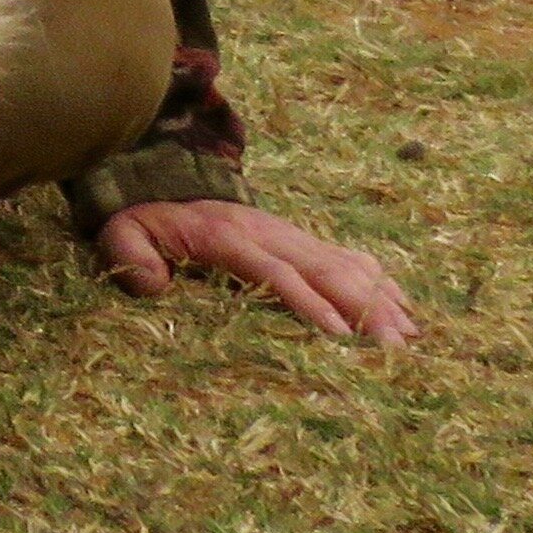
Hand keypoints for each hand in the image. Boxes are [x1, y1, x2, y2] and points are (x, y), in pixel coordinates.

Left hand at [97, 200, 418, 346]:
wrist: (164, 184)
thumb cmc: (146, 221)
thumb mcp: (123, 234)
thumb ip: (131, 256)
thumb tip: (154, 285)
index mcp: (229, 238)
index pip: (274, 272)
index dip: (306, 300)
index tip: (336, 332)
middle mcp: (270, 234)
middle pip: (324, 270)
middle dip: (360, 308)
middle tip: (391, 348)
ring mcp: (291, 235)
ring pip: (345, 266)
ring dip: (379, 300)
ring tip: (408, 338)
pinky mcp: (302, 241)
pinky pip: (348, 259)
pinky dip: (379, 284)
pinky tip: (404, 311)